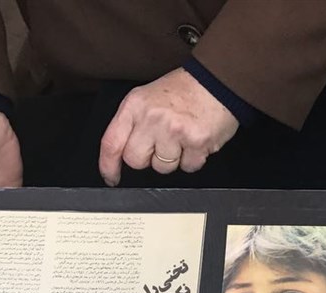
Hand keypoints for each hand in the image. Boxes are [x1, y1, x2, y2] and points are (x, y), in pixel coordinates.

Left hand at [99, 69, 238, 184]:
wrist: (216, 81)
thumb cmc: (184, 90)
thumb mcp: (148, 98)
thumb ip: (134, 122)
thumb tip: (123, 151)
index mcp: (135, 105)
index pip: (112, 142)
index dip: (108, 165)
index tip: (111, 177)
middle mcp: (152, 118)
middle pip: (135, 160)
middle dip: (147, 159)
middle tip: (161, 144)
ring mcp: (174, 131)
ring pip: (163, 167)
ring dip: (173, 159)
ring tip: (182, 138)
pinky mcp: (196, 142)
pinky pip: (188, 167)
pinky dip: (193, 159)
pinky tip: (196, 141)